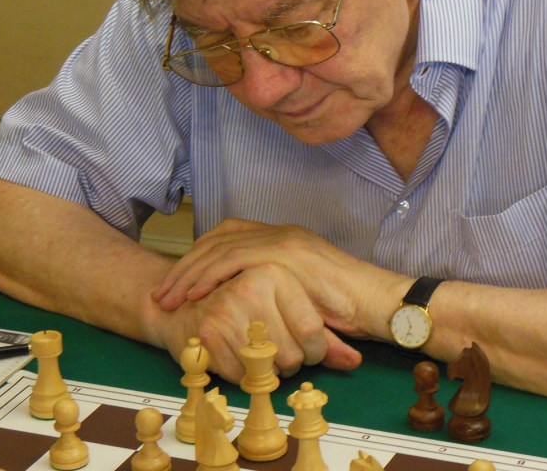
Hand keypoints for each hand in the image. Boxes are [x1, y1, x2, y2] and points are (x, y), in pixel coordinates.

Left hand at [151, 219, 407, 370]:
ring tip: (169, 298)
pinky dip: (210, 275)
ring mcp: (284, 241)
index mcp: (286, 239)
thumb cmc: (354, 309)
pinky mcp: (286, 254)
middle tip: (163, 292)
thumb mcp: (307, 299)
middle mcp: (282, 233)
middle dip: (187, 265)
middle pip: (219, 239)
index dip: (201, 255)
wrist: (383, 303)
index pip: (231, 234)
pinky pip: (235, 259)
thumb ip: (280, 296)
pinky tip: (195, 295)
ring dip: (190, 273)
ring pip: (221, 248)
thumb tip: (254, 313)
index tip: (180, 280)